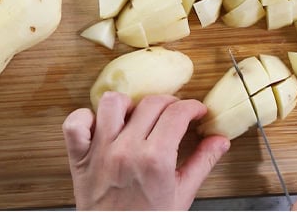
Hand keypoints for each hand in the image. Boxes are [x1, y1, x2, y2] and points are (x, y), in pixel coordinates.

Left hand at [62, 91, 229, 209]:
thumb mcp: (183, 194)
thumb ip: (202, 162)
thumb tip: (221, 141)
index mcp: (156, 160)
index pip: (177, 113)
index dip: (192, 107)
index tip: (196, 112)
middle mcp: (127, 151)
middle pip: (150, 103)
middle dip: (170, 103)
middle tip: (175, 115)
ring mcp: (100, 152)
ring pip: (112, 103)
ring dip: (129, 104)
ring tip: (138, 116)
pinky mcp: (80, 158)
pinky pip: (75, 123)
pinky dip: (86, 117)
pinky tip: (102, 124)